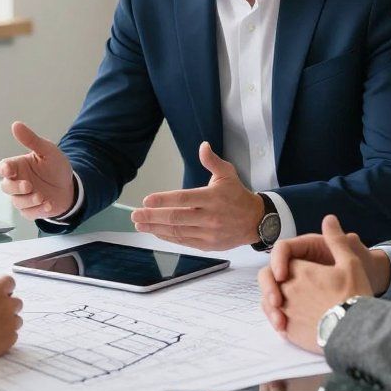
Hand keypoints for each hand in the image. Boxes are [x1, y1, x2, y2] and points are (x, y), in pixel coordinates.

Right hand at [0, 121, 74, 219]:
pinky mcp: (31, 210)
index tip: (8, 170)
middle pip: (6, 187)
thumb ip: (31, 140)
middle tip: (28, 185)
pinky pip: (29, 213)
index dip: (4, 169)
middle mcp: (18, 182)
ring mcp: (23, 197)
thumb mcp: (47, 150)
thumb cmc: (56, 167)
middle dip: (16, 187)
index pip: (4, 168)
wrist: (70, 186)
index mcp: (18, 166)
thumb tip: (16, 125)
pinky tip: (48, 204)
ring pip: (17, 202)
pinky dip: (38, 210)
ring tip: (42, 196)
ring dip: (28, 200)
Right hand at [0, 274, 22, 366]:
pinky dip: (5, 335)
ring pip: (16, 319)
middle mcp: (7, 304)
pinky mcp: (10, 338)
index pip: (9, 281)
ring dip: (7, 320)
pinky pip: (13, 334)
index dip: (2, 287)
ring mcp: (10, 322)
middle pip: (15, 301)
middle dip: (6, 305)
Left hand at [130, 142, 262, 249]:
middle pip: (176, 218)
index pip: (184, 199)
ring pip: (177, 232)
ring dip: (156, 228)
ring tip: (140, 224)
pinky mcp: (208, 245)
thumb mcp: (228, 174)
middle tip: (135, 215)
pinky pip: (184, 241)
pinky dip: (168, 237)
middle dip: (153, 216)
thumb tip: (203, 146)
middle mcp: (210, 217)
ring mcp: (208, 233)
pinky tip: (155, 231)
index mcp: (213, 198)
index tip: (147, 199)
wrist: (255, 221)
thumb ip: (212, 161)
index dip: (164, 200)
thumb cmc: (237, 195)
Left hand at [276, 216, 374, 352]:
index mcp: (299, 271)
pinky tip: (293, 322)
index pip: (284, 262)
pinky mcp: (290, 333)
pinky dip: (280, 320)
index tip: (298, 270)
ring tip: (290, 306)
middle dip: (278, 283)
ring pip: (269, 303)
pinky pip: (277, 323)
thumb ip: (336, 240)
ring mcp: (287, 312)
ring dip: (275, 302)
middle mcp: (288, 290)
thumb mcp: (350, 262)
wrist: (357, 332)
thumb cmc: (354, 295)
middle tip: (295, 289)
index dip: (288, 264)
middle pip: (273, 282)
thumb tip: (329, 218)